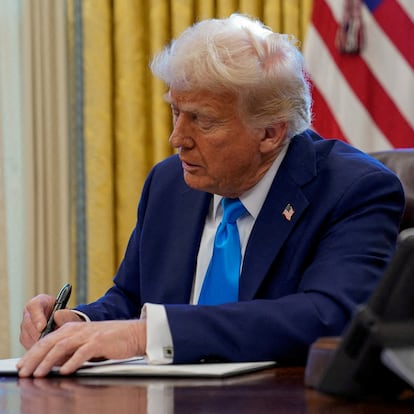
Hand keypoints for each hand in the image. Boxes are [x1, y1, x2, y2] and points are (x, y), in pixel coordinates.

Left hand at [16, 319, 146, 376]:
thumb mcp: (85, 342)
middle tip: (24, 371)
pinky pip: (82, 352)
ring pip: (62, 346)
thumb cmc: (109, 340)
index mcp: (72, 328)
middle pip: (50, 342)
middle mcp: (78, 330)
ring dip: (48, 361)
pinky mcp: (99, 342)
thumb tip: (52, 363)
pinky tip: (64, 371)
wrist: (132, 333)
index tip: (22, 365)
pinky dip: (71, 362)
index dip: (32, 353)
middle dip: (34, 358)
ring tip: (39, 374)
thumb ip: (70, 349)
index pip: (47, 340)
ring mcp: (88, 335)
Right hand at [20, 294, 81, 349]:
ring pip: (26, 336)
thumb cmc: (67, 317)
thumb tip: (57, 315)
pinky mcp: (25, 338)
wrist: (65, 325)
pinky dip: (36, 350)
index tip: (43, 327)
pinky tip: (46, 352)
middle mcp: (29, 313)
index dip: (37, 317)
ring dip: (37, 343)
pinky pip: (27, 345)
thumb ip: (66, 315)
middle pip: (28, 324)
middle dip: (38, 334)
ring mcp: (25, 326)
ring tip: (50, 348)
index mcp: (40, 302)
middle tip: (48, 342)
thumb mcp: (69, 314)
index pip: (34, 306)